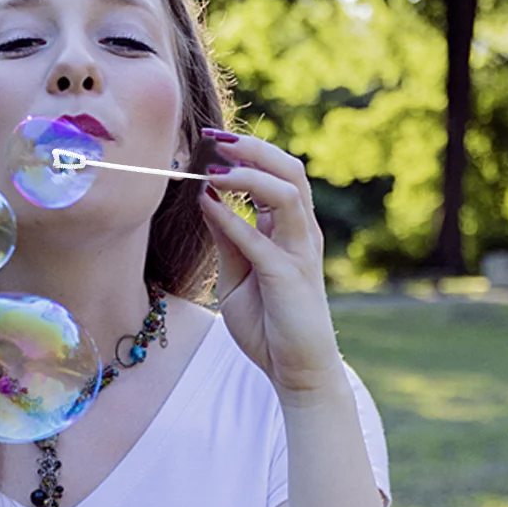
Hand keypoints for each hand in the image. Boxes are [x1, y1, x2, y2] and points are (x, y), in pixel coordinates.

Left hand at [197, 129, 345, 403]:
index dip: (247, 152)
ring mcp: (299, 252)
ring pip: (287, 193)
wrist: (296, 370)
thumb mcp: (238, 273)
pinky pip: (261, 239)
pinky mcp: (289, 276)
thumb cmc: (270, 323)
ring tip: (214, 166)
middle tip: (216, 136)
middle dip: (253, 148)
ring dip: (249, 175)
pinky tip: (208, 203)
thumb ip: (228, 237)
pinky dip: (234, 217)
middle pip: (289, 170)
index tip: (211, 137)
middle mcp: (300, 233)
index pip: (276, 174)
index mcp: (289, 229)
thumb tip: (207, 197)